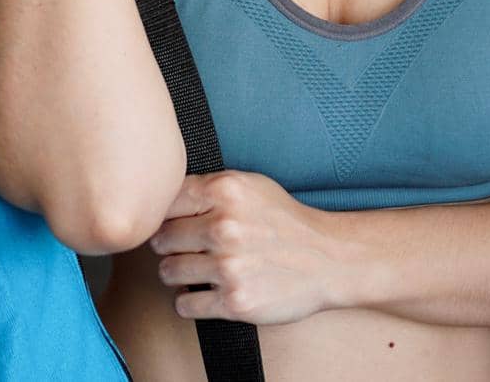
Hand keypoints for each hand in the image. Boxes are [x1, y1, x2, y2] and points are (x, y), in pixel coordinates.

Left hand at [148, 171, 346, 325]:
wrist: (329, 259)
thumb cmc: (285, 221)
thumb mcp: (250, 185)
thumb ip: (208, 187)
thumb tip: (161, 197)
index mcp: (225, 190)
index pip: (165, 202)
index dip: (168, 215)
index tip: (178, 223)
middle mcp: (224, 227)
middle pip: (162, 239)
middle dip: (171, 246)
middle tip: (188, 249)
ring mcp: (229, 266)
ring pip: (168, 272)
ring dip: (178, 275)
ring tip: (197, 271)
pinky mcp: (235, 301)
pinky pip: (185, 305)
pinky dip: (190, 301)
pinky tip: (206, 292)